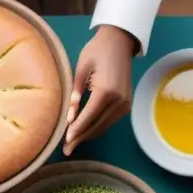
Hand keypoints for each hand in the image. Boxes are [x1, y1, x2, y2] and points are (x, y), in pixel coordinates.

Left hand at [64, 26, 134, 155]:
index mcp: (106, 91)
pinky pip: (110, 120)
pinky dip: (97, 127)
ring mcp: (125, 103)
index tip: (65, 142)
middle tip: (67, 150)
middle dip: (81, 138)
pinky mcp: (127, 104)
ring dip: (89, 134)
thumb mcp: (80, 68)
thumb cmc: (96, 51)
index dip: (76, 131)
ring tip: (73, 143)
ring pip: (104, 126)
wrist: (119, 42)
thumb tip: (69, 117)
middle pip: (97, 126)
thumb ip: (75, 93)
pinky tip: (86, 131)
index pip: (89, 117)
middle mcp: (119, 100)